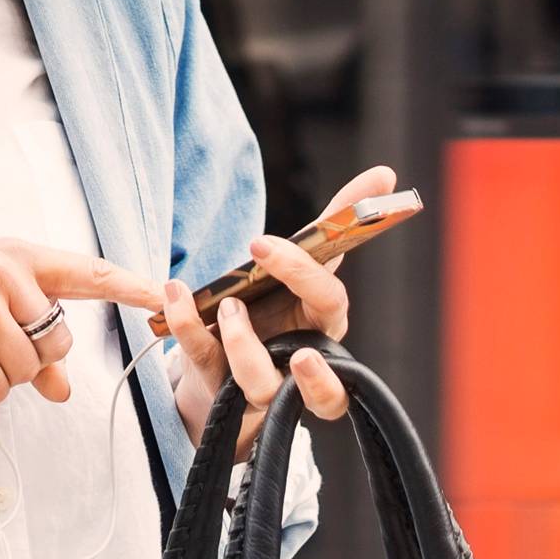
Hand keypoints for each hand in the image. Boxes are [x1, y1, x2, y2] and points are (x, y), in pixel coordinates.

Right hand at [0, 238, 165, 416]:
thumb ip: (33, 348)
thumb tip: (65, 389)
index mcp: (15, 257)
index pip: (85, 272)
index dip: (127, 284)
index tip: (162, 291)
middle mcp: (5, 273)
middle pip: (59, 340)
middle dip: (32, 361)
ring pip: (31, 369)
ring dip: (1, 378)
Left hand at [161, 164, 391, 450]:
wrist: (236, 351)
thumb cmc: (281, 301)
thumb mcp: (305, 259)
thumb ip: (340, 218)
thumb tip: (387, 174)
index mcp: (322, 322)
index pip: (329, 300)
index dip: (304, 274)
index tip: (261, 241)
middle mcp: (299, 360)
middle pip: (321, 379)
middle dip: (304, 353)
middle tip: (266, 280)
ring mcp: (260, 380)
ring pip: (261, 382)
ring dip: (242, 342)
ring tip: (226, 306)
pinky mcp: (220, 385)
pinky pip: (202, 358)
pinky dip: (183, 322)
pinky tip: (172, 291)